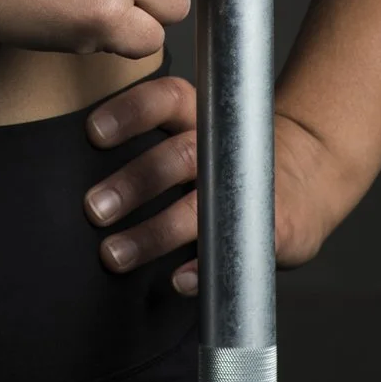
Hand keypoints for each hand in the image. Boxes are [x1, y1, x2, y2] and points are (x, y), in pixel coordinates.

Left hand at [79, 73, 342, 291]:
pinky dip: (203, 269)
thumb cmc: (228, 156)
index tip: (94, 133)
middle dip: (134, 181)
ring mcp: (249, 190)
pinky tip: (179, 281)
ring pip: (198, 209)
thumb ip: (153, 139)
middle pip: (178, 156)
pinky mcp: (273, 229)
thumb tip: (71, 170)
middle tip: (94, 208)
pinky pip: (233, 249)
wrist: (309, 176)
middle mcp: (224, 148)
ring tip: (114, 254)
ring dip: (154, 233)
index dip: (131, 112)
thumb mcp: (199, 129)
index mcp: (201, 115)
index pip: (167, 100)